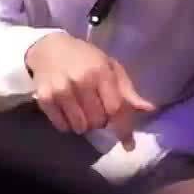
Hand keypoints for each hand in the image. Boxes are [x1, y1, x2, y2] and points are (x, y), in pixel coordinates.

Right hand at [25, 32, 154, 147]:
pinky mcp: (44, 99)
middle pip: (98, 121)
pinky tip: (68, 109)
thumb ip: (127, 90)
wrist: (49, 48)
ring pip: (80, 127)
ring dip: (85, 124)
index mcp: (101, 71)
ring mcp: (61, 90)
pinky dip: (68, 124)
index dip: (123, 128)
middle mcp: (81, 81)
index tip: (129, 145)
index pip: (115, 108)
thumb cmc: (85, 58)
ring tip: (82, 109)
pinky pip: (62, 126)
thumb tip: (149, 109)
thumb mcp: (110, 67)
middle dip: (101, 121)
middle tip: (97, 109)